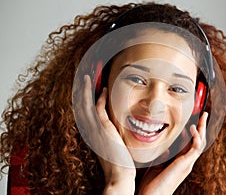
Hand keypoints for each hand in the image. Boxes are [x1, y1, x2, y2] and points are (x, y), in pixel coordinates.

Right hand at [73, 75, 134, 193]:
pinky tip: (103, 90)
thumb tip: (111, 125)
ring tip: (87, 78)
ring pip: (85, 105)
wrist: (118, 174)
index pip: (82, 112)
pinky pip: (99, 109)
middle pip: (79, 105)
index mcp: (89, 133)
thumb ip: (107, 133)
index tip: (84, 89)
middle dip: (80, 91)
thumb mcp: (108, 144)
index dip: (81, 99)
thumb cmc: (116, 161)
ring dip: (86, 90)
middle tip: (82, 78)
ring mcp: (94, 129)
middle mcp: (89, 130)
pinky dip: (100, 97)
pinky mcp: (103, 129)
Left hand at [139, 112, 207, 194]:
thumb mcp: (158, 166)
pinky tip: (193, 128)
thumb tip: (166, 149)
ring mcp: (187, 163)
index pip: (191, 143)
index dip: (193, 131)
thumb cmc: (153, 184)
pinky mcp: (185, 164)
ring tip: (203, 116)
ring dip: (202, 129)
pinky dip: (196, 137)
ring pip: (200, 143)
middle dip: (202, 127)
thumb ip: (164, 157)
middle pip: (199, 141)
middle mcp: (186, 161)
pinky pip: (195, 148)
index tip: (192, 121)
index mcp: (181, 161)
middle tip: (205, 114)